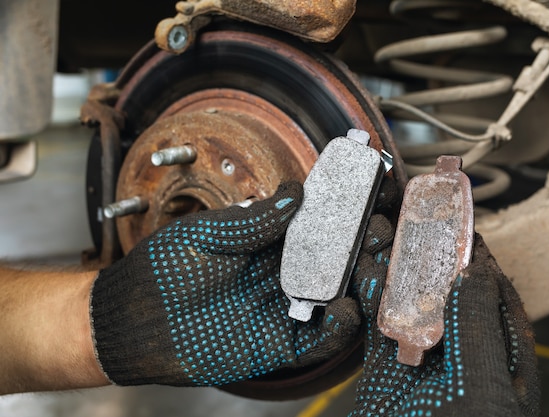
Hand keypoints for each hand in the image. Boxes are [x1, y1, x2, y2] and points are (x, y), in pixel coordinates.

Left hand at [91, 182, 361, 385]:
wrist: (131, 319)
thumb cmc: (163, 269)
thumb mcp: (208, 234)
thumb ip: (254, 220)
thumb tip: (297, 192)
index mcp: (269, 241)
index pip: (320, 224)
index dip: (348, 210)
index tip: (373, 192)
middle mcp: (283, 273)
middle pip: (339, 259)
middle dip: (365, 244)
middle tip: (379, 230)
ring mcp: (284, 308)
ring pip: (338, 296)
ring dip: (362, 281)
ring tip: (373, 264)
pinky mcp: (279, 343)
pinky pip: (319, 338)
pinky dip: (340, 326)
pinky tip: (346, 308)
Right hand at [349, 233, 540, 416]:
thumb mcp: (481, 386)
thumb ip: (477, 327)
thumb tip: (475, 271)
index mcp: (499, 363)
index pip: (495, 298)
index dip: (480, 261)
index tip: (463, 229)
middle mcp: (462, 359)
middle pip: (450, 296)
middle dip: (434, 258)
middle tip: (418, 224)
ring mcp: (424, 364)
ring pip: (412, 306)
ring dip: (398, 272)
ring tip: (385, 237)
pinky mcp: (387, 371)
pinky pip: (380, 325)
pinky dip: (372, 298)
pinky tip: (366, 273)